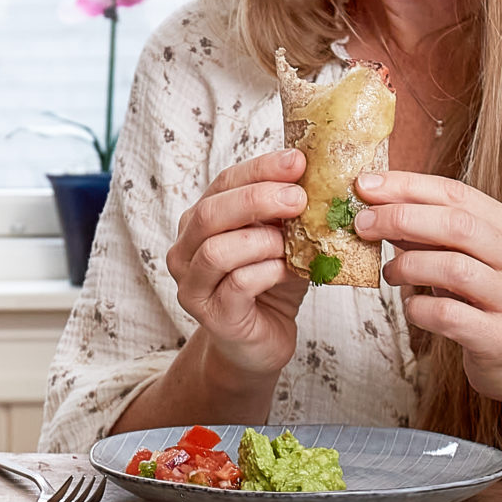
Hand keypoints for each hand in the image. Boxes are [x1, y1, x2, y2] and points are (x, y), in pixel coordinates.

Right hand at [164, 148, 309, 385]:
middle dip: (257, 199)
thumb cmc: (270, 284)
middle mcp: (186, 250)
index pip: (223, 182)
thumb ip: (286, 211)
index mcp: (200, 221)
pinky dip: (268, 272)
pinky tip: (290, 269)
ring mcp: (193, 285)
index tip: (297, 160)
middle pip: (210, 213)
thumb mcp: (281, 238)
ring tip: (293, 241)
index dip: (259, 168)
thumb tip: (316, 173)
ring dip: (262, 240)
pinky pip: (237, 286)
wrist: (260, 341)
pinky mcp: (212, 316)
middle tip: (299, 197)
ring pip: (217, 251)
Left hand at [349, 169, 501, 409]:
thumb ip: (431, 234)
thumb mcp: (470, 259)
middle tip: (362, 224)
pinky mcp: (501, 337)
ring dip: (407, 266)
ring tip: (389, 273)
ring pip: (453, 268)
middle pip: (456, 225)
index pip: (457, 194)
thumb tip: (376, 208)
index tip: (365, 185)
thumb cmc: (492, 301)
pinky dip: (418, 308)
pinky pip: (448, 314)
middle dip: (400, 218)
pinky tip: (412, 307)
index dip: (407, 186)